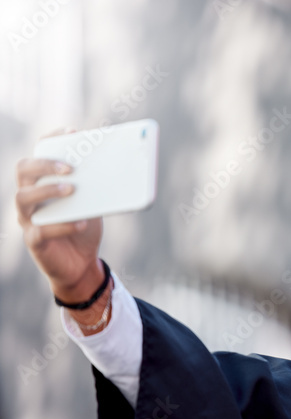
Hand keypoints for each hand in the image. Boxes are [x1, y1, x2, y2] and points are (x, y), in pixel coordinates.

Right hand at [16, 129, 104, 301]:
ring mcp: (28, 218)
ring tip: (71, 190)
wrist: (81, 264)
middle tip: (70, 168)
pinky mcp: (34, 241)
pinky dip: (61, 225)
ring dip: (47, 190)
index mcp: (43, 181)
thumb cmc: (84, 228)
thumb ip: (96, 188)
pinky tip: (80, 223)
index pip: (39, 152)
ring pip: (23, 196)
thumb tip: (116, 168)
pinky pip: (40, 230)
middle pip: (24, 169)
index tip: (73, 132)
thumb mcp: (93, 204)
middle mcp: (29, 196)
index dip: (52, 139)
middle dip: (45, 164)